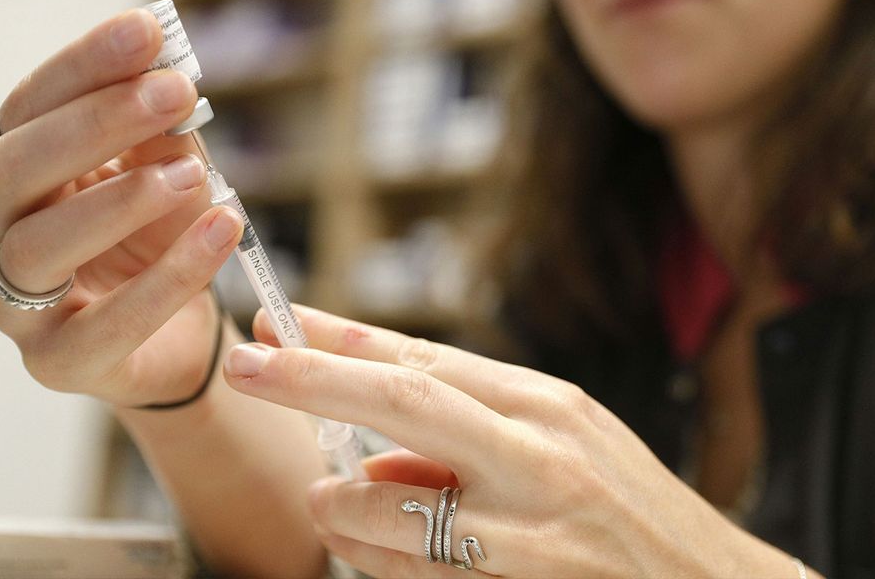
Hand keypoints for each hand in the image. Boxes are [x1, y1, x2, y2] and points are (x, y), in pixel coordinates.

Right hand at [0, 10, 242, 406]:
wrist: (177, 337)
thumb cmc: (157, 238)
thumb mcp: (166, 168)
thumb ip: (159, 126)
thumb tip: (164, 62)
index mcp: (9, 174)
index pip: (26, 108)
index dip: (83, 65)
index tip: (148, 30)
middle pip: (12, 168)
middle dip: (96, 122)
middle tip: (174, 91)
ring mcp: (14, 304)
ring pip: (36, 245)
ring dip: (119, 200)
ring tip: (190, 174)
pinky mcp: (57, 362)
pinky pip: (104, 325)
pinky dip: (168, 279)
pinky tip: (221, 231)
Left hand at [223, 306, 786, 578]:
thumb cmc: (629, 514)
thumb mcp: (562, 450)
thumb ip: (467, 439)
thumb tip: (362, 462)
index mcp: (546, 406)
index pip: (425, 356)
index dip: (344, 337)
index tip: (281, 322)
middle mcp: (537, 457)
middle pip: (402, 399)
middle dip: (311, 377)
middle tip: (245, 364)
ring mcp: (527, 534)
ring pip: (388, 507)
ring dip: (338, 506)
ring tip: (324, 502)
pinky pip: (414, 576)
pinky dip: (378, 562)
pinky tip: (376, 552)